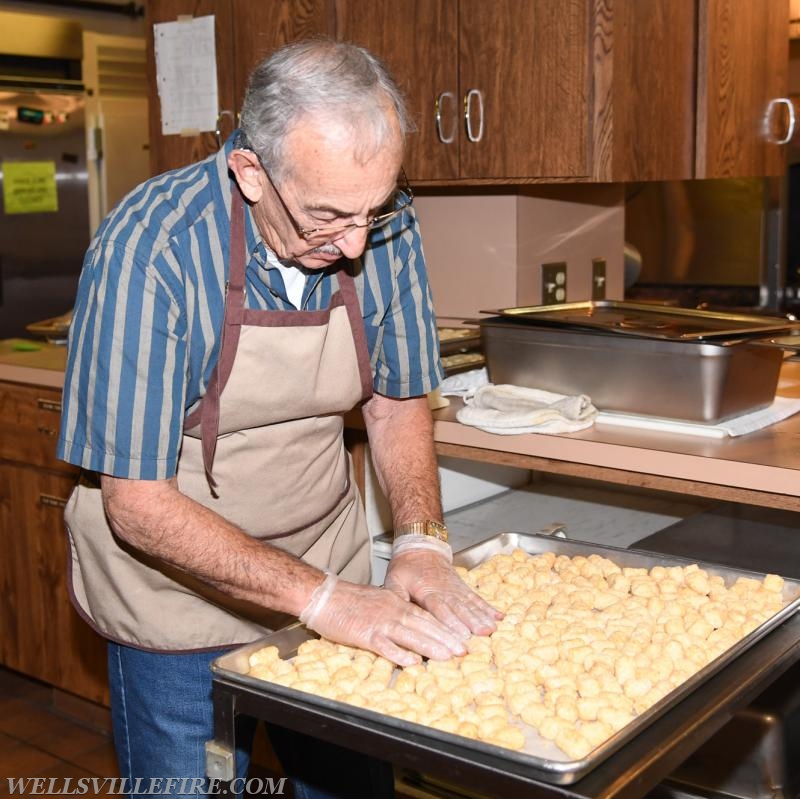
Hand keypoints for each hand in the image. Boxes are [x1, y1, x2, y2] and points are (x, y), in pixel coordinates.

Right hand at [299, 573, 467, 666]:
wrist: (325, 596)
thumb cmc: (349, 600)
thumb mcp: (379, 599)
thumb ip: (395, 609)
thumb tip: (411, 622)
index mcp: (396, 602)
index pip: (426, 615)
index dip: (445, 627)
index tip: (460, 637)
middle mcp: (392, 611)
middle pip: (424, 625)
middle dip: (446, 638)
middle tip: (463, 650)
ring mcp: (379, 622)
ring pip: (410, 635)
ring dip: (430, 646)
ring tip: (448, 657)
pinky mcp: (364, 634)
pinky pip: (385, 646)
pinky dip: (399, 654)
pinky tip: (412, 663)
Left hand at [384, 537, 501, 638]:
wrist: (421, 546)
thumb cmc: (406, 566)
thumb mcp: (393, 580)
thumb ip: (395, 597)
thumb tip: (395, 615)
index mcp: (426, 589)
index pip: (439, 608)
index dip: (450, 622)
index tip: (460, 634)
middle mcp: (444, 589)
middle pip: (459, 607)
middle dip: (471, 622)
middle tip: (483, 635)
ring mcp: (456, 588)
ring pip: (471, 603)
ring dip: (482, 616)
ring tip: (493, 628)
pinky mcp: (463, 588)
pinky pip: (477, 598)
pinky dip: (488, 608)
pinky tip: (498, 617)